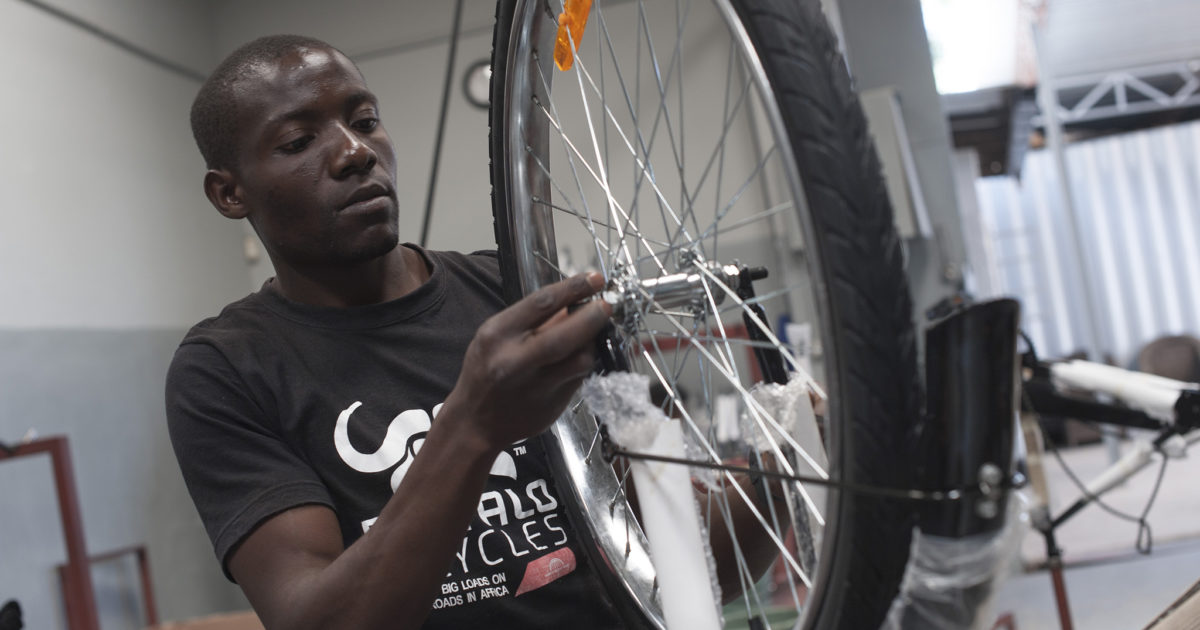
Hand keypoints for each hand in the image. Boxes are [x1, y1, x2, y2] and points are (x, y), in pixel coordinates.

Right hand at [441, 272, 610, 452]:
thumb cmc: (485, 373)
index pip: (542, 303)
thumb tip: (573, 299)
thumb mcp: (495, 337)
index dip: (574, 288)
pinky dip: (584, 363)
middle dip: (593, 316)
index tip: (595, 279)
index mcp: (497, 335)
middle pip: (565, 334)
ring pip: (579, 360)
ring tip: (591, 335)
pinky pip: (578, 377)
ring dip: (592, 343)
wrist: (474, 423)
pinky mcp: (552, 404)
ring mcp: (535, 386)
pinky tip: (579, 357)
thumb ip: (531, 320)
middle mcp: (515, 361)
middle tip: (607, 306)